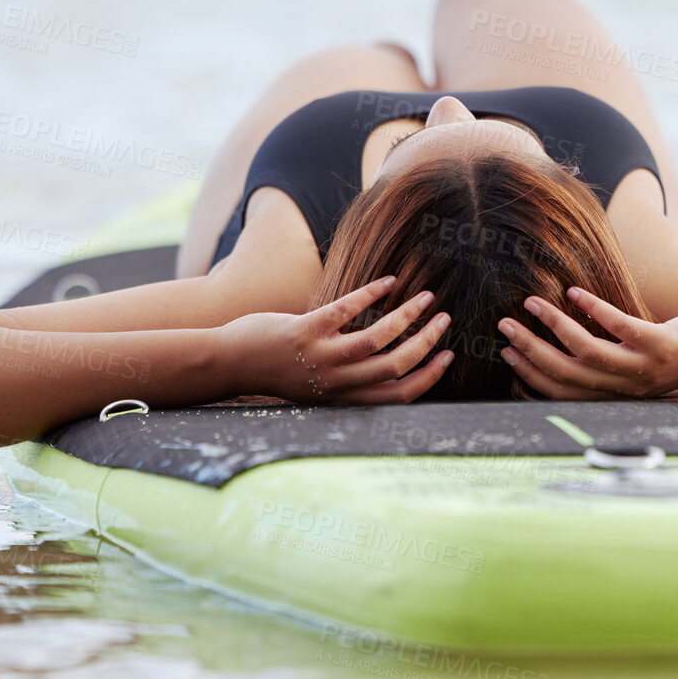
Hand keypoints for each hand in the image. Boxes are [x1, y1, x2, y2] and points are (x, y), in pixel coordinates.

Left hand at [217, 276, 452, 403]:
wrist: (230, 363)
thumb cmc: (276, 371)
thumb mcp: (317, 385)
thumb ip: (349, 378)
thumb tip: (384, 362)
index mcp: (343, 397)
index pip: (399, 395)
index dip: (429, 377)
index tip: (447, 356)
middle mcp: (335, 382)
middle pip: (396, 367)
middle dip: (426, 342)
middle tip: (443, 319)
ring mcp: (321, 357)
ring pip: (377, 340)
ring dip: (408, 316)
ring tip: (425, 296)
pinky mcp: (305, 331)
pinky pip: (347, 310)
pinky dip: (372, 294)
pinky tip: (388, 282)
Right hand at [497, 286, 677, 398]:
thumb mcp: (640, 363)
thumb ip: (611, 358)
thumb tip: (574, 341)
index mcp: (618, 394)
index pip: (563, 390)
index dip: (532, 374)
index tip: (507, 353)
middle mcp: (627, 387)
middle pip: (566, 373)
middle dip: (531, 350)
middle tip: (504, 327)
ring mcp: (643, 368)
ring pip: (586, 352)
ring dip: (554, 327)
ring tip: (531, 303)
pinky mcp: (660, 344)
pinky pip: (620, 328)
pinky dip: (594, 310)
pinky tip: (574, 292)